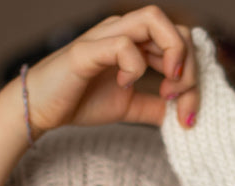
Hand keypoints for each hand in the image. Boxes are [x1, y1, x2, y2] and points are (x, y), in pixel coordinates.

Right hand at [22, 5, 198, 133]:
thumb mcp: (129, 107)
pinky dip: (135, 67)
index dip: (194, 76)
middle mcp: (124, 31)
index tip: (188, 113)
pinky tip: (124, 86)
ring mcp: (106, 36)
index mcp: (136, 42)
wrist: (41, 108)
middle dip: (190, 68)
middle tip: (179, 102)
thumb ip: (155, 107)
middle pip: (175, 29)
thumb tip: (181, 116)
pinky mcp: (88, 49)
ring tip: (166, 89)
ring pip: (153, 20)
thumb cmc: (80, 100)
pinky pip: (124, 45)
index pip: (180, 43)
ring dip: (173, 56)